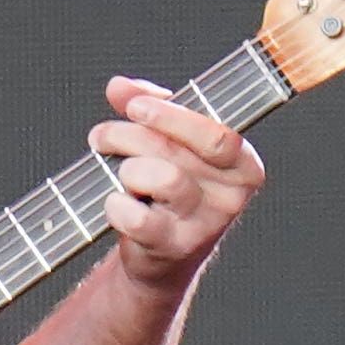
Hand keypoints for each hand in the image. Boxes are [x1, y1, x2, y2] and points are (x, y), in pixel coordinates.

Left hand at [92, 77, 262, 293]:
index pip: (215, 134)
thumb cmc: (168, 193)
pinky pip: (139, 218)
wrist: (161, 257)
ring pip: (162, 179)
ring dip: (127, 171)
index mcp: (242, 164)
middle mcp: (231, 196)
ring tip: (119, 174)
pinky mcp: (175, 248)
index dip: (171, 117)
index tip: (135, 107)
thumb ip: (149, 108)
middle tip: (102, 136)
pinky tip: (115, 203)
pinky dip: (117, 206)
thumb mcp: (168, 144)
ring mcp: (206, 225)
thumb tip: (119, 86)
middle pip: (176, 152)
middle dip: (129, 137)